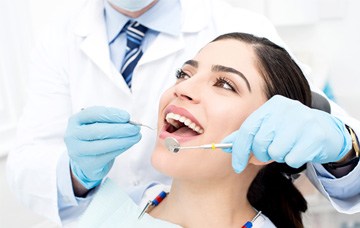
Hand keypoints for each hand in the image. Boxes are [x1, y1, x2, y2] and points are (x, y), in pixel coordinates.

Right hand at [64, 106, 140, 188]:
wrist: (87, 159)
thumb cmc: (95, 136)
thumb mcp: (98, 124)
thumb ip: (111, 121)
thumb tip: (132, 122)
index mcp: (75, 120)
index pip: (93, 113)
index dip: (111, 114)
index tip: (127, 116)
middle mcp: (72, 135)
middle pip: (98, 131)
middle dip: (120, 129)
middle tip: (136, 128)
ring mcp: (78, 151)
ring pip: (103, 145)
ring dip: (124, 140)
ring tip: (137, 136)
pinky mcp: (87, 164)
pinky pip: (107, 156)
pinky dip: (121, 149)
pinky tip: (130, 143)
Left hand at [221, 95, 351, 172]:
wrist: (327, 131)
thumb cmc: (291, 131)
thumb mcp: (269, 128)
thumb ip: (248, 135)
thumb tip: (225, 145)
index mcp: (271, 105)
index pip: (247, 129)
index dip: (239, 150)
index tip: (236, 166)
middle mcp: (286, 109)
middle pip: (260, 142)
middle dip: (261, 155)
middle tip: (269, 154)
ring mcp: (302, 121)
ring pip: (276, 152)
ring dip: (279, 157)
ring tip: (288, 148)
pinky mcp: (315, 135)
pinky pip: (292, 158)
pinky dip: (293, 160)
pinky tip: (300, 150)